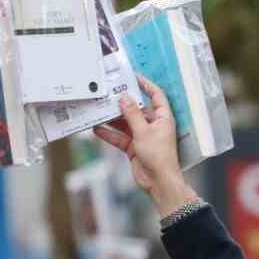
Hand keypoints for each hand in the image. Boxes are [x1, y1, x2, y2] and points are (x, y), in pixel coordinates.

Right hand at [94, 76, 195, 216]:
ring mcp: (143, 136)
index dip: (146, 85)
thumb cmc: (159, 156)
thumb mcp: (143, 131)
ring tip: (97, 110)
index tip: (133, 76)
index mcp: (162, 118)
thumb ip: (132, 114)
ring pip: (125, 123)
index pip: (156, 96)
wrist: (158, 181)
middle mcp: (153, 125)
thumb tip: (125, 97)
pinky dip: (109, 134)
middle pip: (136, 109)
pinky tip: (96, 128)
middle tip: (107, 94)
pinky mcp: (134, 147)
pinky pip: (119, 137)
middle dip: (122, 103)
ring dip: (112, 119)